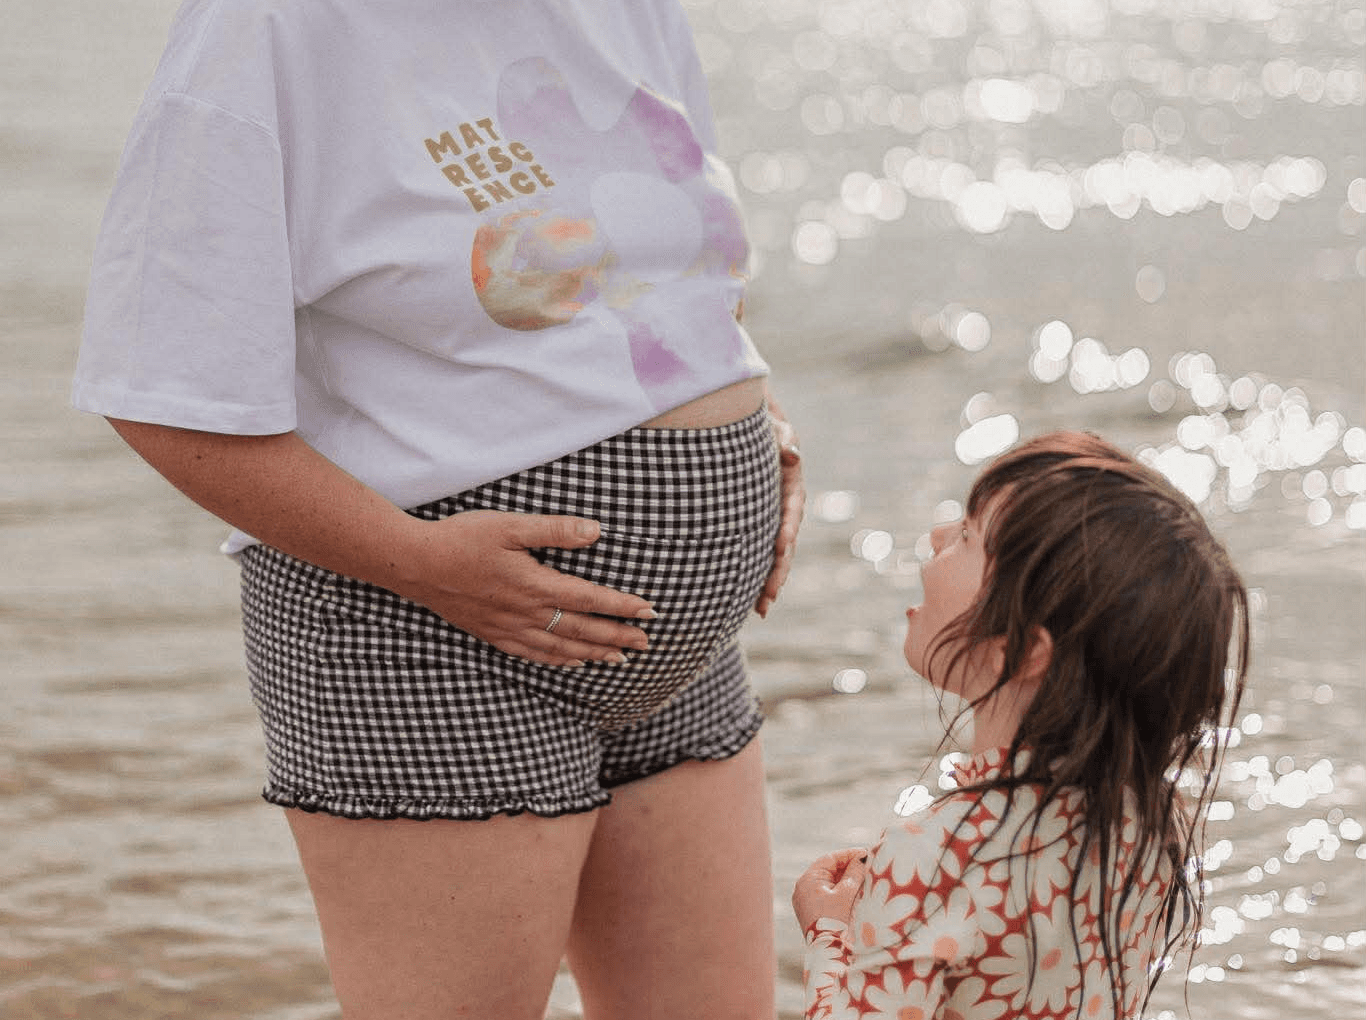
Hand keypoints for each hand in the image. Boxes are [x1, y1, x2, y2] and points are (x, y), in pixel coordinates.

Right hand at [393, 510, 655, 665]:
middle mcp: (526, 613)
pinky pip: (532, 655)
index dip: (623, 607)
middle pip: (583, 631)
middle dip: (618, 637)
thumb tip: (597, 531)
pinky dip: (558, 661)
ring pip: (561, 649)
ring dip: (594, 654)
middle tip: (646, 643)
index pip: (591, 599)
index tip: (650, 612)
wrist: (416, 564)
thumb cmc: (463, 538)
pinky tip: (571, 663)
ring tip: (620, 659)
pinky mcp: (493, 634)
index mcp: (536, 584)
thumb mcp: (511, 525)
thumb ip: (555, 530)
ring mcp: (509, 628)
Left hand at [756, 404, 803, 617]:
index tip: (780, 546)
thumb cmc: (767, 429)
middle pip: (786, 545)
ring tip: (761, 609)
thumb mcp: (777, 428)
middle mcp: (787, 511)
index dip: (788, 528)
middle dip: (778, 570)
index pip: (792, 511)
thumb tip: (791, 453)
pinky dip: (757, 576)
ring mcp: (774, 522)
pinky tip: (749, 602)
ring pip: (774, 557)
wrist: (757, 435)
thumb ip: (785, 438)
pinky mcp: (760, 529)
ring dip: (769, 582)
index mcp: (792, 488)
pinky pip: (760, 555)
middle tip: (769, 595)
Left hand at [792, 848, 868, 933]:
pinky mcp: (814, 915)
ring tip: (866, 879)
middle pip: (829, 871)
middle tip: (869, 866)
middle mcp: (803, 890)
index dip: (849, 855)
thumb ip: (854, 873)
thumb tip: (860, 860)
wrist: (830, 956)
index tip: (867, 854)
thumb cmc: (837, 921)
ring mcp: (807, 903)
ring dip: (848, 881)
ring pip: (831, 885)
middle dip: (850, 868)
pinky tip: (857, 894)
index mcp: (807, 880)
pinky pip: (829, 897)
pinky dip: (843, 893)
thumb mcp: (848, 893)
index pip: (830, 859)